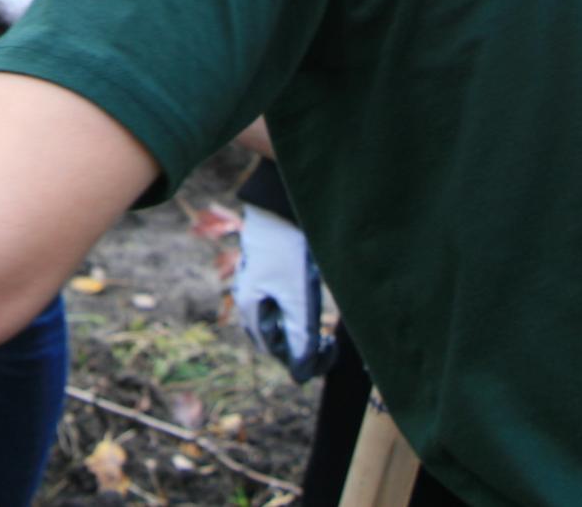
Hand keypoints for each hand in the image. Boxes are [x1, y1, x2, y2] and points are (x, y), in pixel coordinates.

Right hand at [233, 205, 333, 382]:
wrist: (283, 207)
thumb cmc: (288, 252)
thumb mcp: (298, 298)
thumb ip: (301, 338)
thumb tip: (302, 375)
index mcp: (251, 309)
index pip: (278, 351)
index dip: (306, 358)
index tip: (331, 348)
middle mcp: (250, 301)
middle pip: (277, 339)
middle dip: (304, 345)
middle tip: (331, 341)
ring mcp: (258, 287)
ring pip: (280, 323)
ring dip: (303, 330)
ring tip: (325, 323)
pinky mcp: (269, 274)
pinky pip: (282, 305)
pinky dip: (299, 313)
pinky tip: (314, 301)